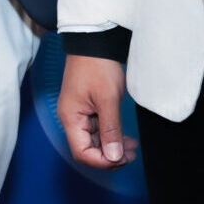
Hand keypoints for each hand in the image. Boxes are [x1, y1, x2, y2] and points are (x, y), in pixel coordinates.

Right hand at [58, 54, 137, 168]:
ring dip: (112, 147)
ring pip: (94, 141)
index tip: (122, 158)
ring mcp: (80, 113)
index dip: (102, 161)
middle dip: (110, 156)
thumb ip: (111, 130)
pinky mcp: (88, 108)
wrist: (94, 42)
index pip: (82, 153)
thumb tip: (114, 157)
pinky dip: (111, 136)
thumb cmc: (98, 67)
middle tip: (132, 154)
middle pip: (88, 150)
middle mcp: (72, 119)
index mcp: (71, 118)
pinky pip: (98, 130)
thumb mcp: (108, 99)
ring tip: (132, 147)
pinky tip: (125, 137)